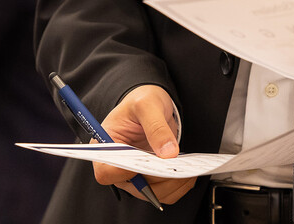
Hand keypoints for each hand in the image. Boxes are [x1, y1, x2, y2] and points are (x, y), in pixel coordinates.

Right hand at [94, 84, 194, 204]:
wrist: (151, 104)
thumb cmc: (141, 100)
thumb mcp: (147, 104)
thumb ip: (156, 127)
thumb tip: (168, 153)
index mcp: (105, 147)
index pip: (106, 172)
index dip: (124, 173)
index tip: (146, 163)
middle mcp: (117, 166)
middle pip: (134, 187)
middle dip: (159, 179)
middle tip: (179, 166)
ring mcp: (134, 174)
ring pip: (151, 193)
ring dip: (171, 185)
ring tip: (188, 168)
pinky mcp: (150, 177)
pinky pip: (163, 191)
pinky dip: (177, 185)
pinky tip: (187, 171)